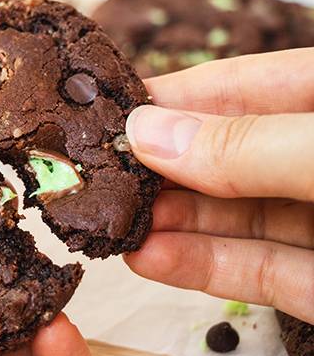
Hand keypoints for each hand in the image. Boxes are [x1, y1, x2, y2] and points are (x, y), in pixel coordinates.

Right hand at [123, 48, 313, 324]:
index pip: (241, 86)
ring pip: (234, 217)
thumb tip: (150, 132)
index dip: (172, 96)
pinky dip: (203, 267)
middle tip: (98, 175)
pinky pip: (257, 269)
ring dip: (170, 222)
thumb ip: (247, 146)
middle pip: (226, 155)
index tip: (107, 109)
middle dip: (161, 167)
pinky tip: (150, 260)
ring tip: (114, 223)